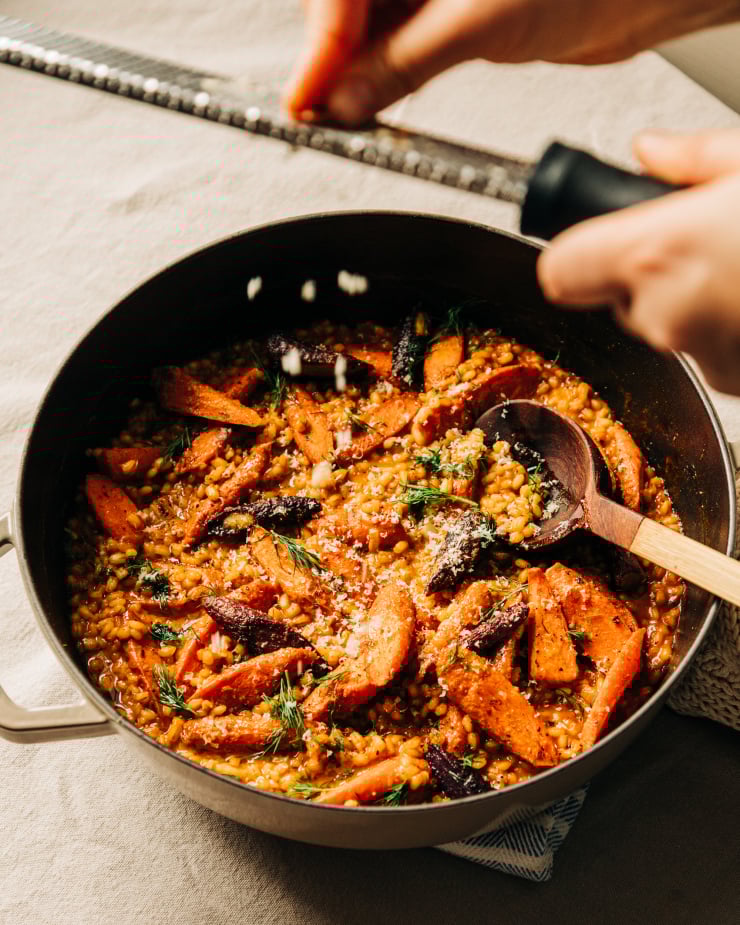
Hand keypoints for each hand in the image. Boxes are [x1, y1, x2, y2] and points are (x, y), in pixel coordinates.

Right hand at [283, 0, 739, 123]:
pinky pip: (388, 47)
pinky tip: (374, 100)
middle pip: (339, 10)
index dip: (318, 48)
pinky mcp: (436, 14)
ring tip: (347, 117)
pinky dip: (378, 78)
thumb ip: (403, 65)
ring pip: (359, 33)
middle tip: (325, 115)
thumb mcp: (478, 22)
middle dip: (327, 64)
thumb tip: (346, 102)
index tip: (308, 100)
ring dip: (350, 78)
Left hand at [538, 129, 739, 394]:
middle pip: (619, 301)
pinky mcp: (739, 385)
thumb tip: (650, 151)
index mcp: (660, 252)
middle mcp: (670, 316)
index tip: (593, 244)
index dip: (575, 255)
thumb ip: (692, 158)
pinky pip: (710, 356)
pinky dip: (729, 333)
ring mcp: (707, 359)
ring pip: (667, 330)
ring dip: (693, 306)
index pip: (561, 271)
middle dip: (648, 276)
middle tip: (707, 244)